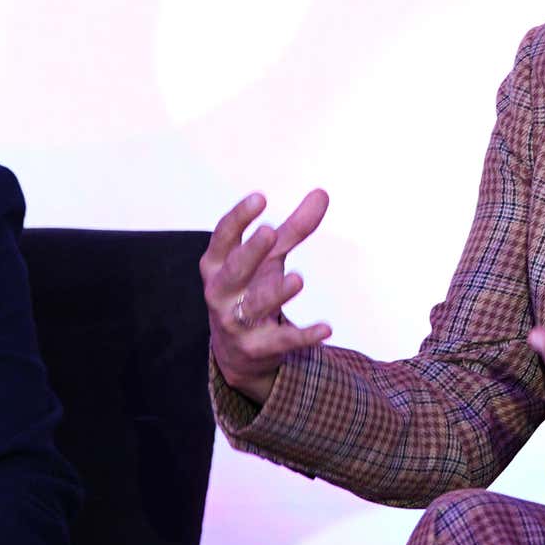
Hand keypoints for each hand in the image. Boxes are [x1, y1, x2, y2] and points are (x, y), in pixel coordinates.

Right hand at [202, 190, 333, 405]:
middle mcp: (221, 293)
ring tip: (297, 279)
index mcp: (218, 265)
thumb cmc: (250, 289)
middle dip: (249, 253)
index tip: (260, 198)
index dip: (238, 218)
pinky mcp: (257, 347)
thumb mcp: (270, 259)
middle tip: (269, 232)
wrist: (237, 351)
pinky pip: (281, 340)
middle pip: (233, 271)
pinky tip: (326, 329)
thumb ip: (294, 228)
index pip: (222, 238)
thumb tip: (322, 193)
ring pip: (253, 306)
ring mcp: (236, 322)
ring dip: (274, 293)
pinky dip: (303, 336)